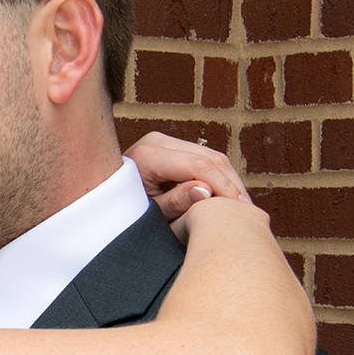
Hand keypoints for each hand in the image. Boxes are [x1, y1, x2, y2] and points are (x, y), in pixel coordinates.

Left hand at [123, 132, 250, 223]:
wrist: (104, 198)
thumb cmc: (125, 211)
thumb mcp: (149, 213)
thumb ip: (176, 202)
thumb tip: (206, 192)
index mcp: (149, 155)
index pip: (198, 165)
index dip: (223, 186)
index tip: (241, 207)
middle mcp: (158, 141)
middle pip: (209, 157)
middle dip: (231, 183)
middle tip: (249, 211)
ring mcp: (165, 141)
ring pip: (211, 156)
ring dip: (229, 180)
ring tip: (243, 207)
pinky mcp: (173, 147)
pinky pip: (204, 158)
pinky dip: (220, 176)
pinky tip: (231, 197)